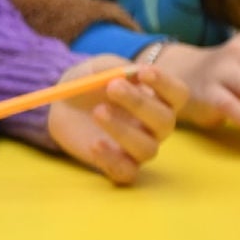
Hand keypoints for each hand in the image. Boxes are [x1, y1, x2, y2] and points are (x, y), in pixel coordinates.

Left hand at [46, 55, 185, 183]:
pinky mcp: (118, 165)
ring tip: (97, 112)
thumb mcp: (97, 68)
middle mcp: (155, 126)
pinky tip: (95, 144)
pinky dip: (112, 161)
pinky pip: (126, 173)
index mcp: (158, 99)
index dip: (166, 84)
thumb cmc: (88, 83)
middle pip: (165, 121)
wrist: (62, 105)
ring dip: (123, 130)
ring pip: (147, 148)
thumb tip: (132, 72)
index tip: (144, 72)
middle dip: (140, 103)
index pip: (178, 94)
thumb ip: (113, 67)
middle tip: (113, 87)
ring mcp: (137, 148)